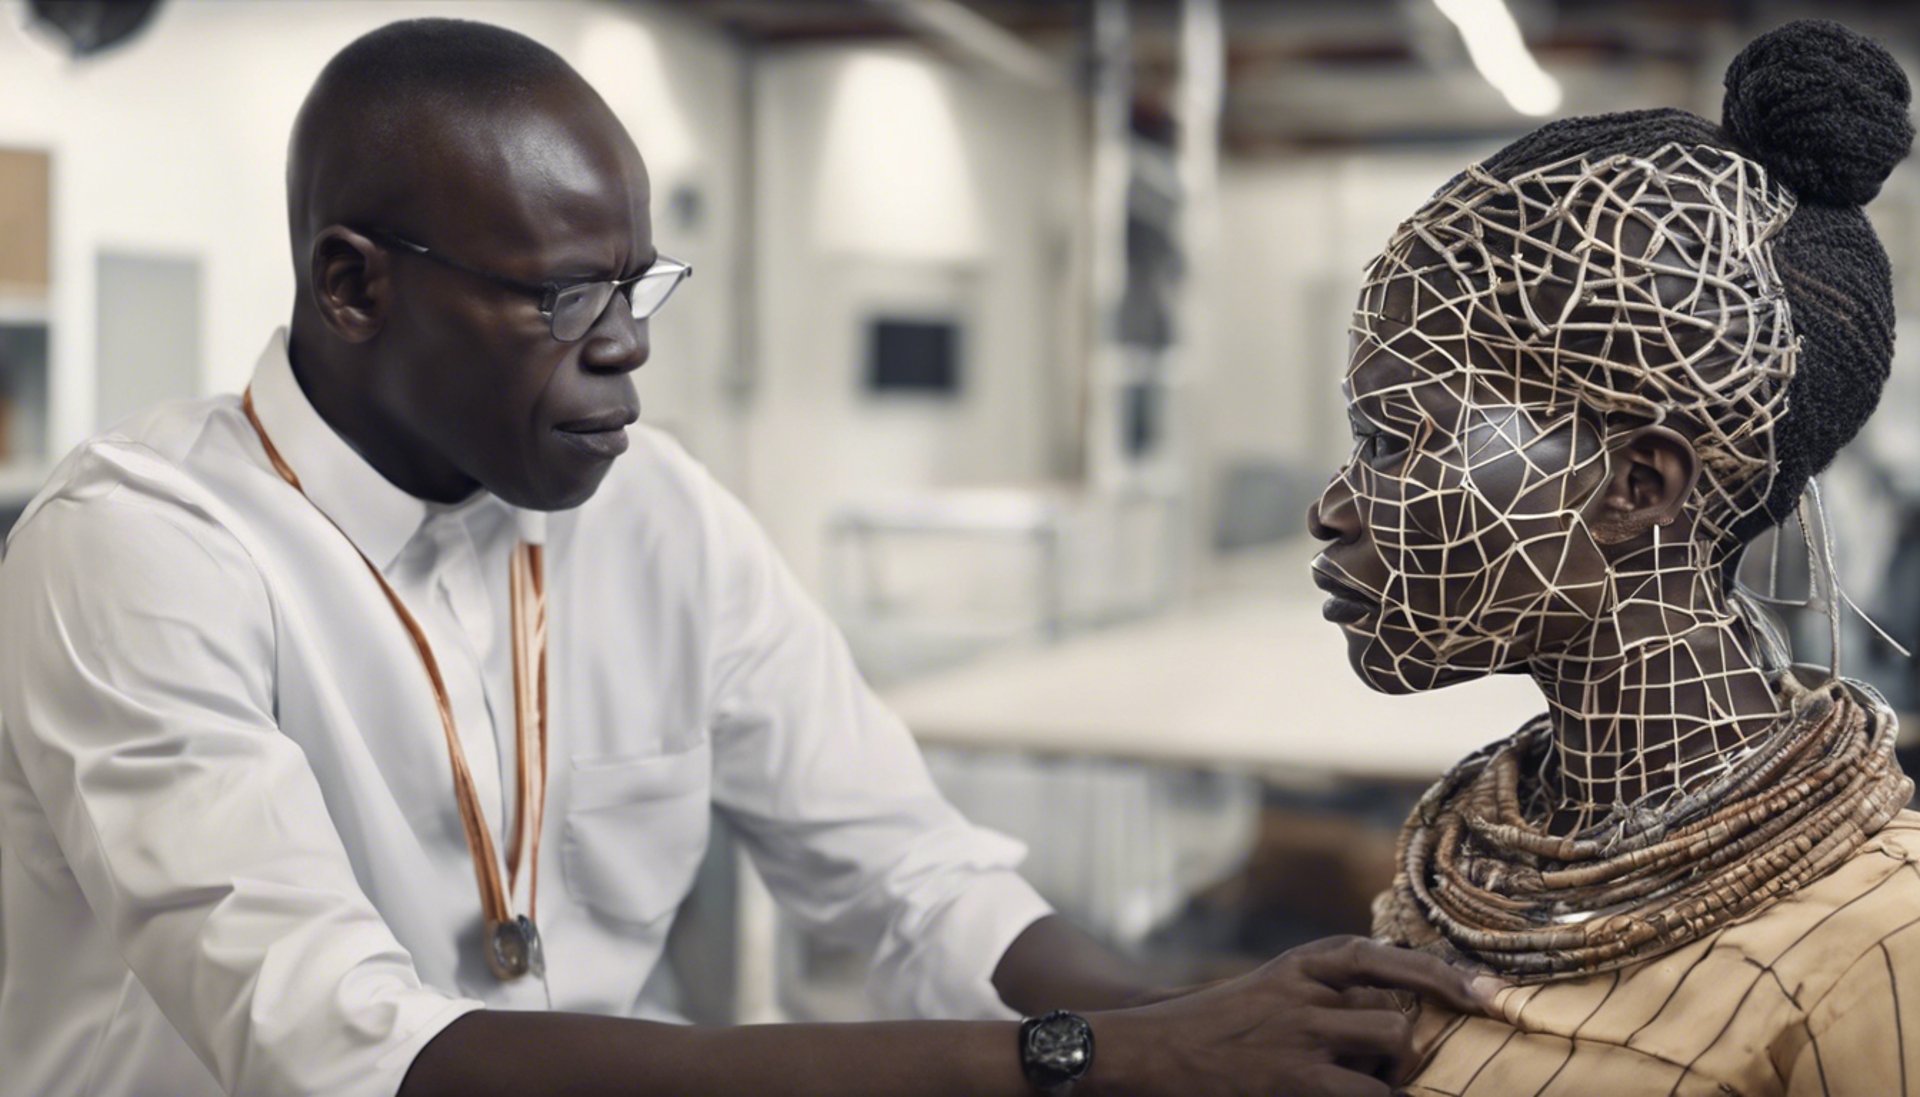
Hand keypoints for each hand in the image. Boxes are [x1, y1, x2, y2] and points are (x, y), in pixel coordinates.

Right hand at [1080, 935, 1503, 1096]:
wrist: (1155, 1048)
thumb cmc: (1221, 1025)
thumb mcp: (1274, 989)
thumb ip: (1329, 991)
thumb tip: (1401, 1008)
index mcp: (1304, 963)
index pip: (1389, 959)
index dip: (1448, 978)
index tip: (1495, 996)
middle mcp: (1308, 991)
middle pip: (1398, 1014)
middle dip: (1412, 1049)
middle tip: (1407, 1069)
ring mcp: (1302, 1036)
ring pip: (1392, 1047)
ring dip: (1394, 1076)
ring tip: (1368, 1083)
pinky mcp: (1296, 1081)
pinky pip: (1368, 1093)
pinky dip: (1380, 1096)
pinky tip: (1368, 1094)